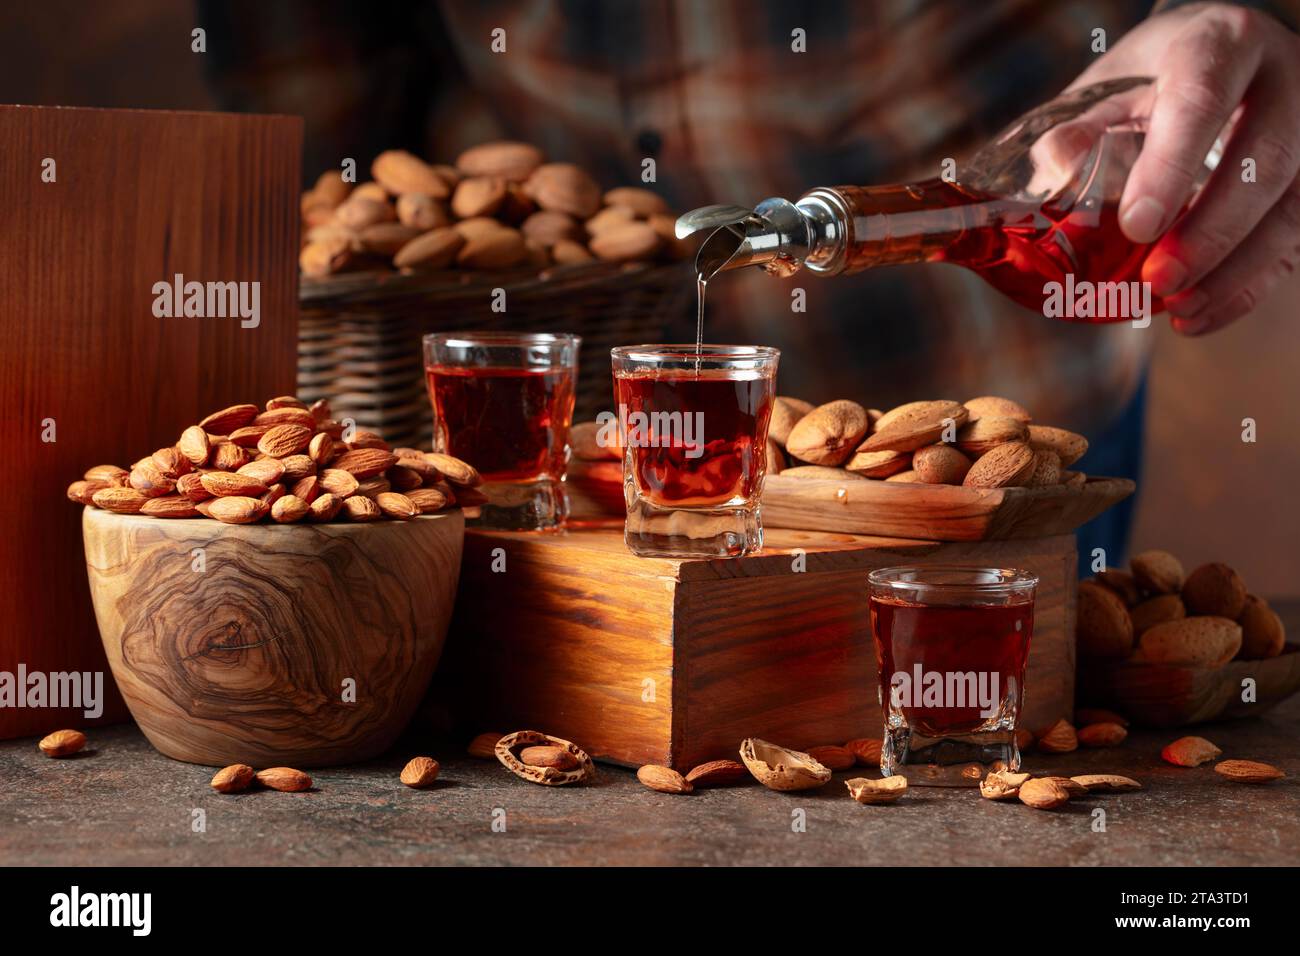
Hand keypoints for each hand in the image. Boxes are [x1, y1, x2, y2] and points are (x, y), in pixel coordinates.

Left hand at [1070, 2, 1299, 334]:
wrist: (1215, 64)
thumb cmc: (1153, 81)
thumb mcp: (1108, 89)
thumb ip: (1077, 130)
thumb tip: (1055, 168)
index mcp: (1221, 45)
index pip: (1202, 98)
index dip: (1172, 164)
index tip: (1137, 225)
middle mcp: (1283, 82)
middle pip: (1265, 160)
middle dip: (1211, 231)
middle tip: (1158, 280)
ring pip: (1293, 207)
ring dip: (1235, 270)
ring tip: (1179, 309)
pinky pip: (1296, 240)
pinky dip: (1247, 287)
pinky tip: (1199, 316)